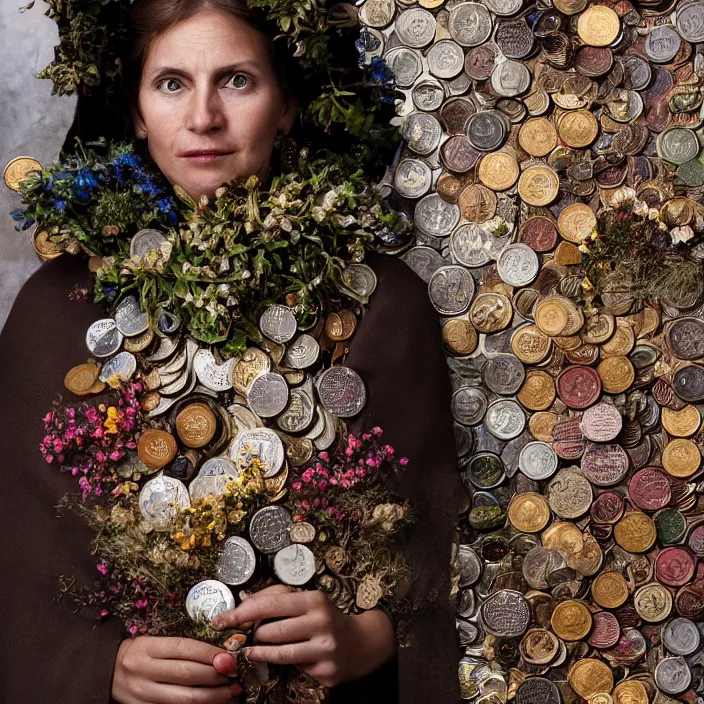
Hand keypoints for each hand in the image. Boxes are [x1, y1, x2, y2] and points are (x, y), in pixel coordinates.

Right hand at [112, 636, 242, 703]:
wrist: (105, 672)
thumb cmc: (139, 654)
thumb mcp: (155, 643)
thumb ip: (183, 649)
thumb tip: (219, 656)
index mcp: (148, 647)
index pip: (185, 648)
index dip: (210, 654)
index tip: (230, 658)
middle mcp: (143, 670)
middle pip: (187, 675)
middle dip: (216, 677)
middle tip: (235, 677)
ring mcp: (142, 694)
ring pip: (183, 699)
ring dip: (211, 697)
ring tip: (230, 694)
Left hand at [211, 585, 395, 687]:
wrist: (359, 643)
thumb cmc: (323, 618)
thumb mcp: (305, 600)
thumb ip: (275, 598)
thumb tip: (242, 603)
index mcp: (314, 600)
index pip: (270, 604)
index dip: (241, 613)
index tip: (221, 620)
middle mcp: (321, 622)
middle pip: (270, 631)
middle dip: (256, 635)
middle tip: (253, 636)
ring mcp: (325, 649)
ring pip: (278, 653)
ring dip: (261, 653)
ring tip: (255, 651)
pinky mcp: (326, 671)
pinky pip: (293, 670)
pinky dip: (285, 665)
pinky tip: (290, 658)